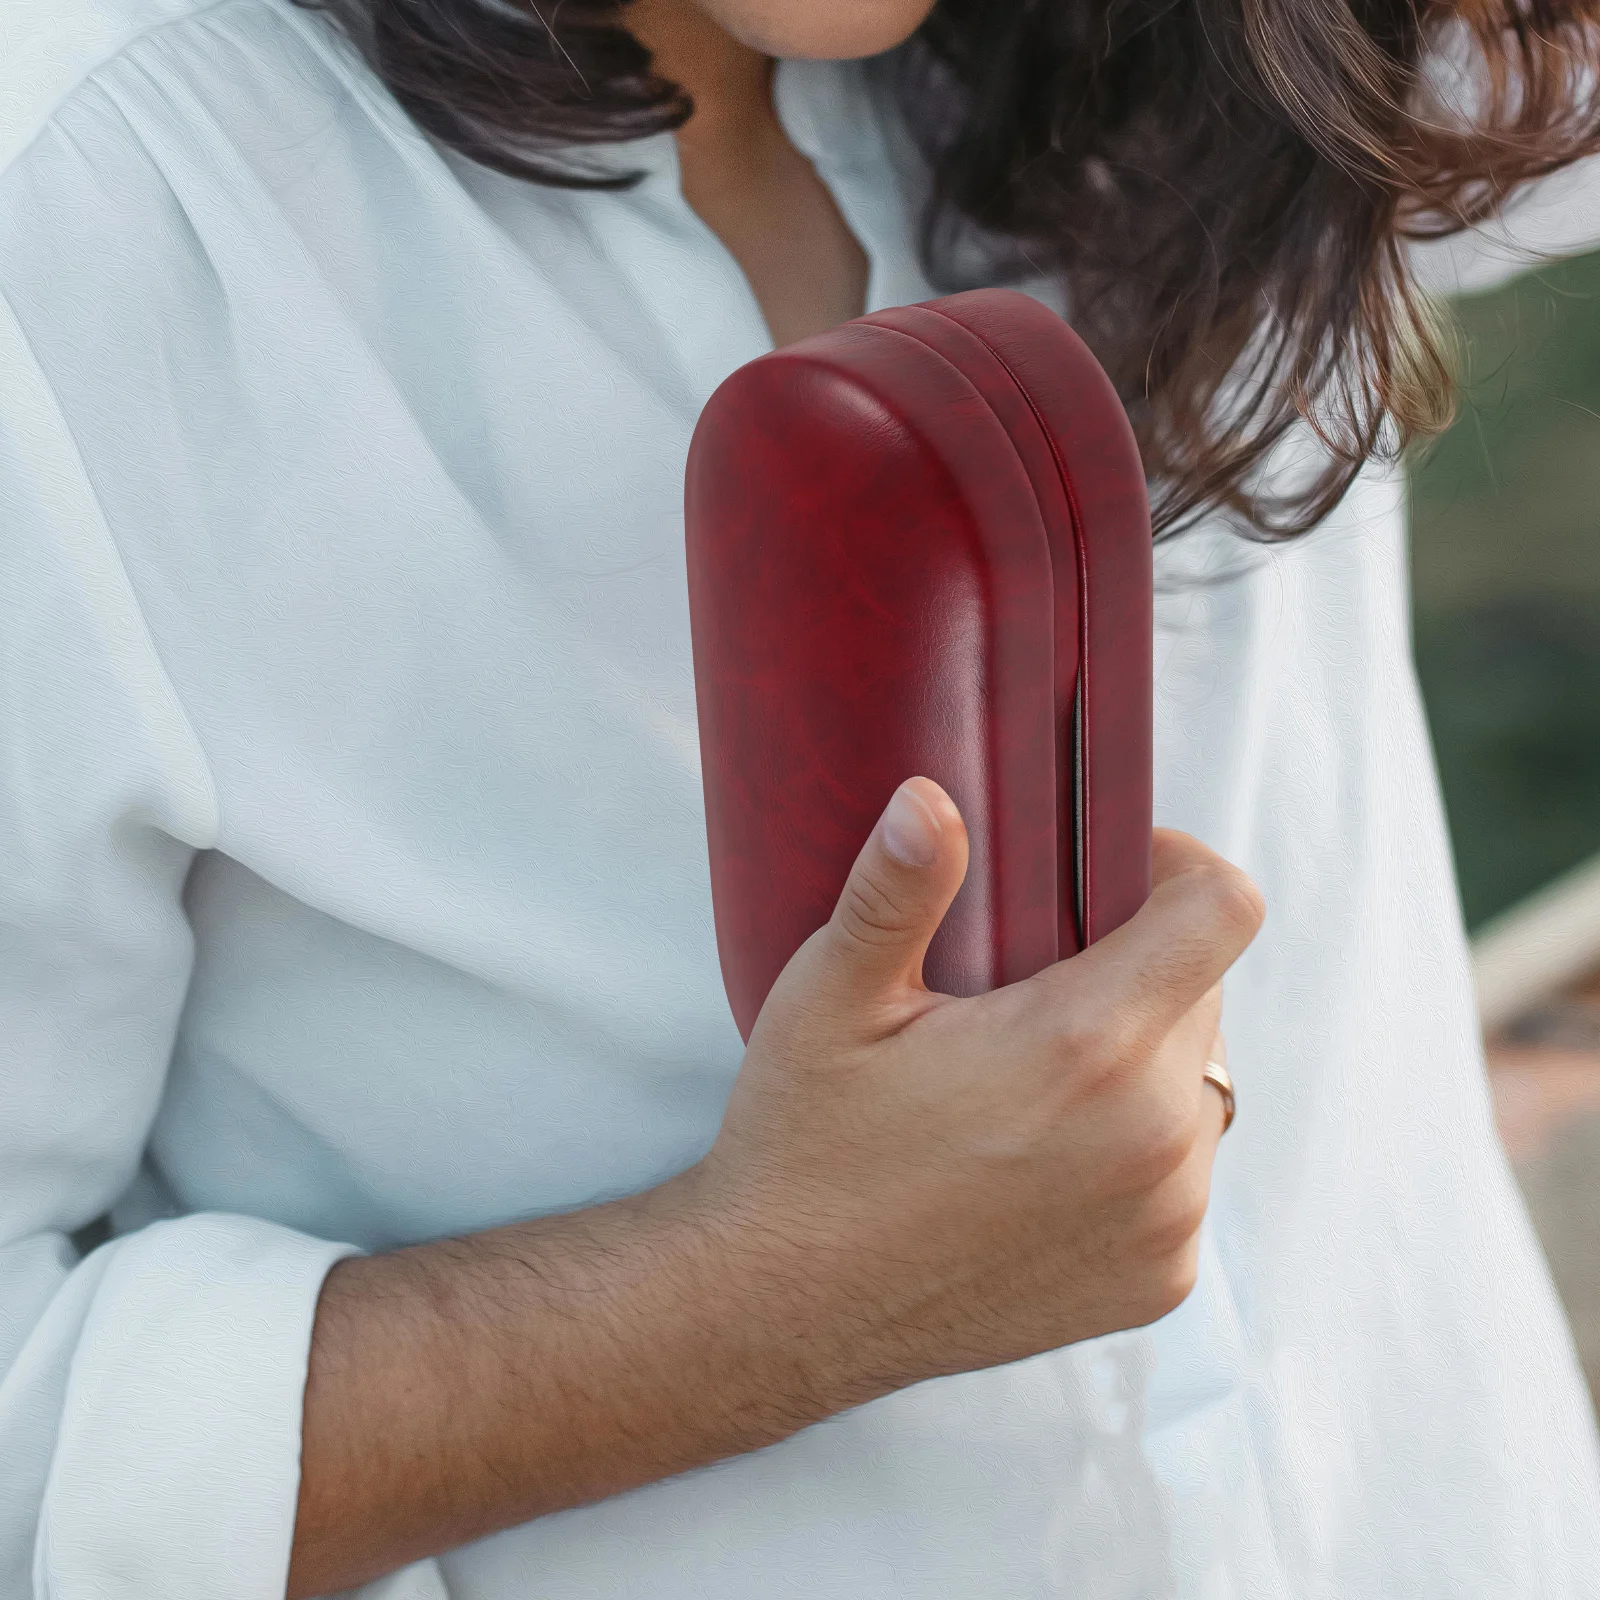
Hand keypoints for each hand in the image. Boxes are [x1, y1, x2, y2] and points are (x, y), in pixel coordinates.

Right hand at [689, 777, 1263, 1402]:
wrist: (784, 1309)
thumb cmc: (806, 1144)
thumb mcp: (829, 999)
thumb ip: (895, 892)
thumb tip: (930, 796)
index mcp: (1085, 1047)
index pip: (1223, 911)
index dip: (1177, 866)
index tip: (1110, 873)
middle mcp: (1153, 1139)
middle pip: (1203, 993)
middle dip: (1139, 966)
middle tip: (1035, 979)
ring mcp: (1165, 1221)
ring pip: (1198, 1086)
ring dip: (1142, 1060)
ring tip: (1034, 1075)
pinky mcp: (1157, 1281)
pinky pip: (1182, 1174)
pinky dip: (1135, 1148)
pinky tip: (1043, 1156)